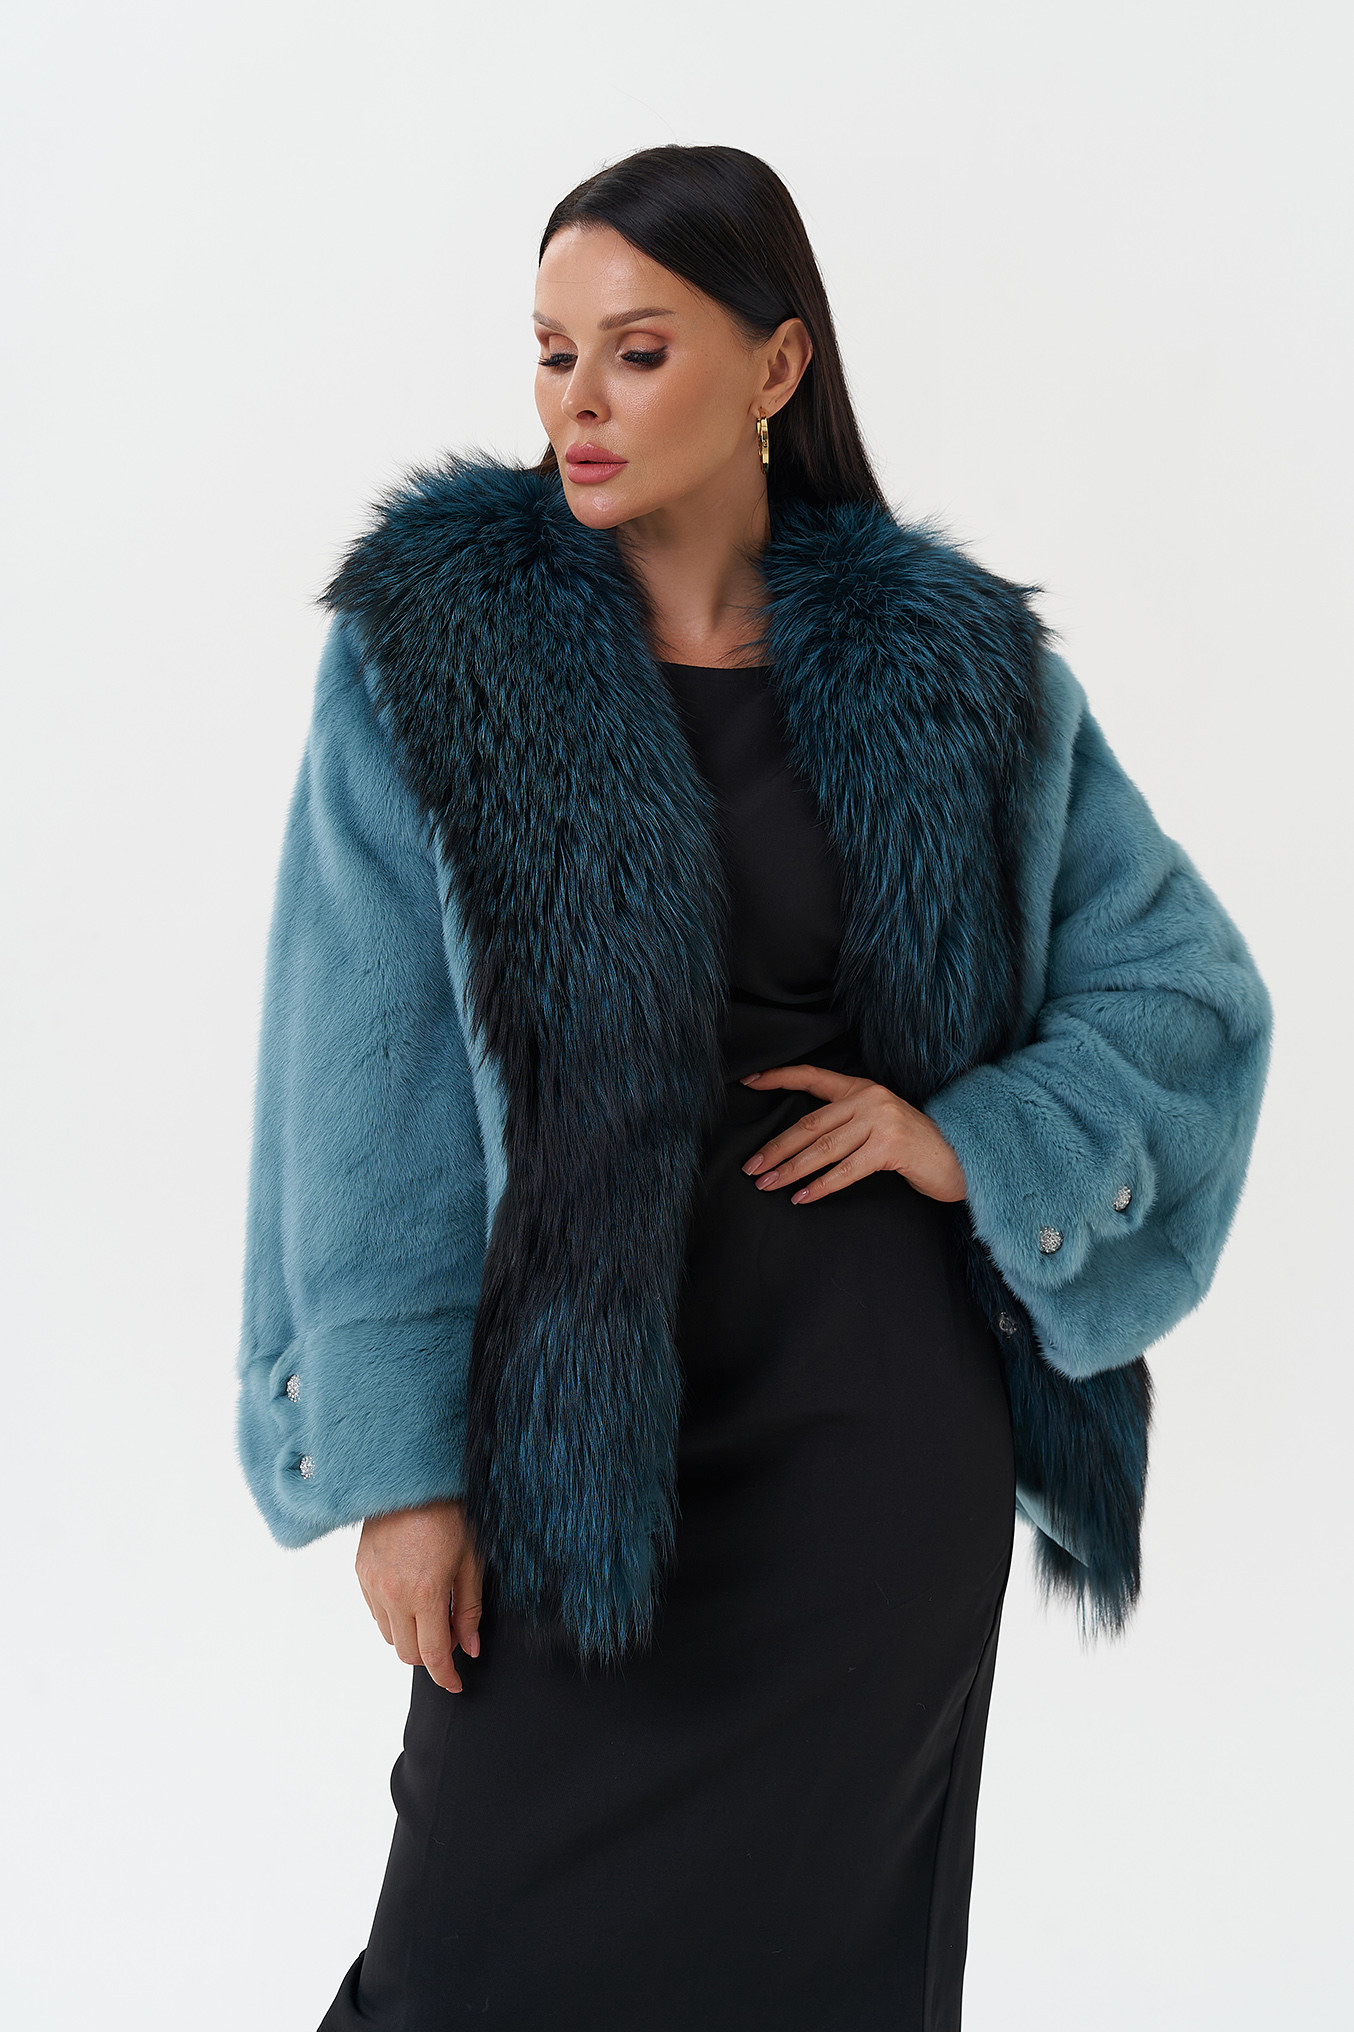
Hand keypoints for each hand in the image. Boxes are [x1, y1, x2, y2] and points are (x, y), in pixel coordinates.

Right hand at [355, 1498, 483, 1693]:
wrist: (413, 1477)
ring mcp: (372, 1583)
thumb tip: (469, 1648)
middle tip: (450, 1637)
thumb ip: (469, 1610)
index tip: (456, 1683)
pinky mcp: (361, 1572)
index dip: (445, 1676)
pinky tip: (412, 1596)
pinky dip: (394, 1616)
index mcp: (424, 1593)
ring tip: (432, 1612)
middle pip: (407, 1653)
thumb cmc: (450, 1513)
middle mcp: (392, 1594)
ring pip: (389, 1636)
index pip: (432, 1655)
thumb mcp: (471, 1561)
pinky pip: (376, 1612)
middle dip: (430, 1656)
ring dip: (411, 1636)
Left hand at [740, 1064, 965, 1205]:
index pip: (812, 1077)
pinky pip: (846, 1170)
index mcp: (862, 1088)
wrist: (960, 1159)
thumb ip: (846, 1121)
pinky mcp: (890, 1147)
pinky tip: (802, 1196)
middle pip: (810, 1124)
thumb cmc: (913, 1147)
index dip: (779, 1078)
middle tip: (752, 1167)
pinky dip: (821, 1185)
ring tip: (768, 1184)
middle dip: (776, 1148)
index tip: (748, 1082)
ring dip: (791, 1170)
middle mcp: (869, 1099)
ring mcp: (881, 1121)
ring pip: (823, 1149)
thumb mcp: (878, 1122)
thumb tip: (799, 1142)